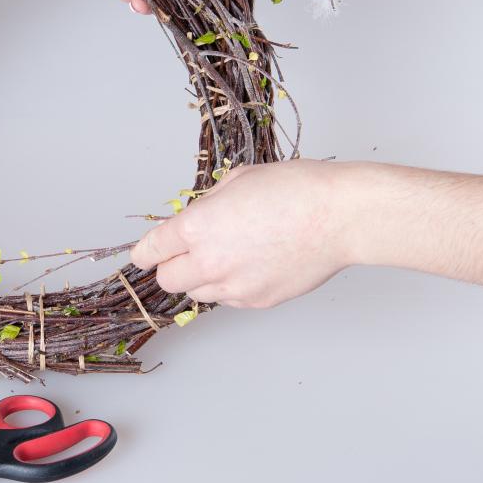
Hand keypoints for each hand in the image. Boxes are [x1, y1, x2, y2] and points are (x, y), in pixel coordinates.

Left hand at [130, 160, 359, 307]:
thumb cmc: (294, 189)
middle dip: (171, 267)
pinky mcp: (257, 301)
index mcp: (197, 227)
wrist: (340, 216)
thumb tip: (196, 218)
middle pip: (167, 281)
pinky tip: (250, 265)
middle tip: (186, 254)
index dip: (143, 252)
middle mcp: (209, 262)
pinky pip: (227, 300)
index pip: (151, 250)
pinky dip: (229, 287)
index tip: (142, 255)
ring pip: (197, 293)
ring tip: (228, 256)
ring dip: (201, 278)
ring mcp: (234, 286)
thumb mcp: (237, 181)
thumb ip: (207, 205)